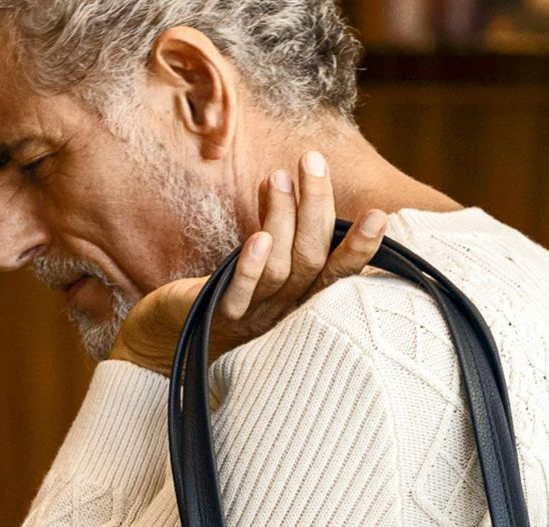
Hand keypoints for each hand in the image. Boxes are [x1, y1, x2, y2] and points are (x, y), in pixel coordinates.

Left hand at [108, 151, 388, 375]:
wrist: (167, 343)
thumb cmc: (222, 297)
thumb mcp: (263, 264)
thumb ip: (285, 230)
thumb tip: (303, 176)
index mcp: (301, 301)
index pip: (339, 274)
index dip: (361, 248)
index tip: (381, 214)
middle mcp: (284, 312)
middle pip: (311, 261)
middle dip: (316, 209)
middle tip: (313, 161)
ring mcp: (252, 317)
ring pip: (280, 270)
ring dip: (282, 220)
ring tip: (279, 177)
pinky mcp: (216, 318)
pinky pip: (239, 294)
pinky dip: (251, 267)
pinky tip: (257, 237)